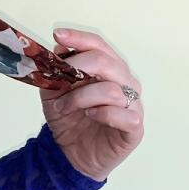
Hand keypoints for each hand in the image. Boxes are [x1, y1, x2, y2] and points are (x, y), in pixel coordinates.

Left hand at [39, 26, 143, 181]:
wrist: (71, 153)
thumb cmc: (69, 119)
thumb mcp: (54, 91)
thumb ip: (56, 70)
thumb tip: (59, 48)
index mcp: (108, 69)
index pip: (99, 45)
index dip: (79, 38)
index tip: (58, 35)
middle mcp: (124, 82)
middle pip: (106, 62)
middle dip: (78, 67)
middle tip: (59, 79)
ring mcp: (133, 105)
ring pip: (112, 89)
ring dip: (81, 97)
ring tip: (63, 107)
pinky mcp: (134, 128)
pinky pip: (124, 115)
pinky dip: (103, 113)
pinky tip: (90, 115)